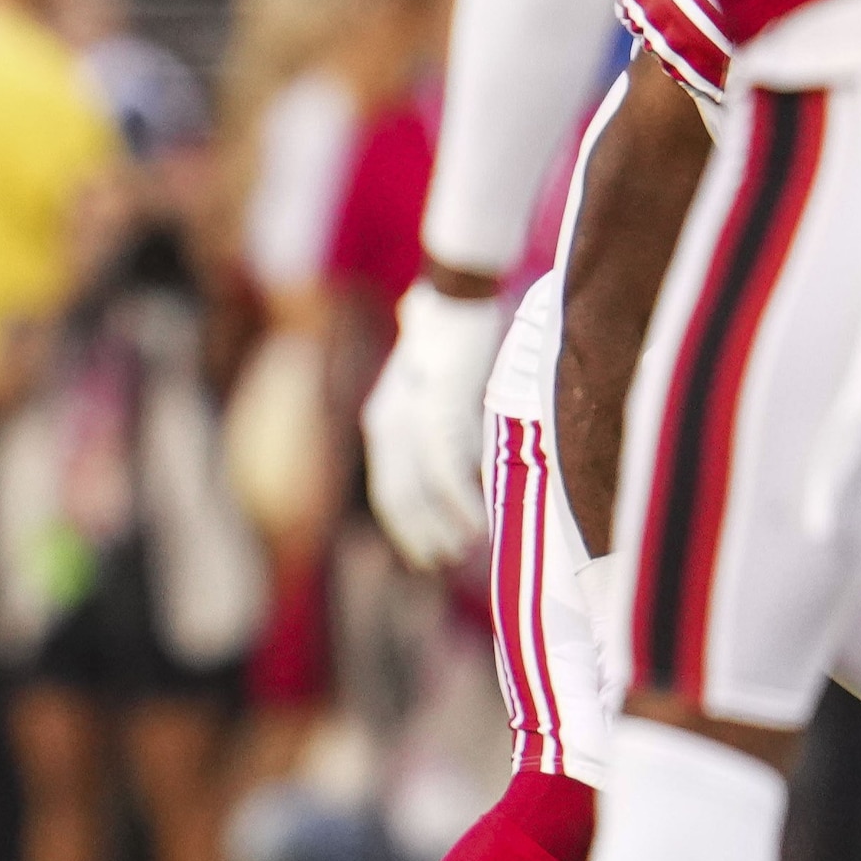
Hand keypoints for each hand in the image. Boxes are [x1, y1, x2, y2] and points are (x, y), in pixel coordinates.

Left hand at [359, 282, 510, 569]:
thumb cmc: (453, 342)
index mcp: (381, 422)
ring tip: (467, 550)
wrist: (456, 299)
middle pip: (399, 498)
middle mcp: (386, 425)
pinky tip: (479, 525)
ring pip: (422, 491)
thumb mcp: (437, 393)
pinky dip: (461, 502)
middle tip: (448, 560)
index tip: (428, 555)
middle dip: (423, 534)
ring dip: (446, 526)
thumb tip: (460, 472)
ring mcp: (409, 420)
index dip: (407, 527)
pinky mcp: (436, 411)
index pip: (388, 490)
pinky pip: (445, 471)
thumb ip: (439, 430)